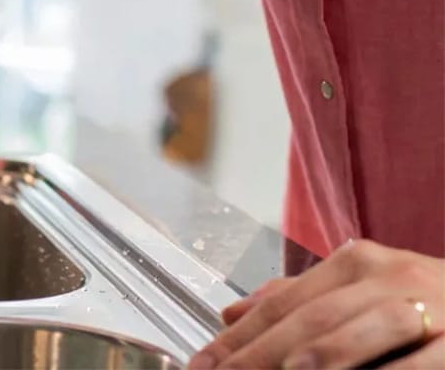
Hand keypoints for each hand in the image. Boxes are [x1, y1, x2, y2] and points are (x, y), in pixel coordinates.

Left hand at [189, 239, 443, 369]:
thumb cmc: (425, 304)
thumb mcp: (362, 292)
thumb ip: (299, 301)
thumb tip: (232, 315)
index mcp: (356, 264)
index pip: (283, 304)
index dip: (239, 338)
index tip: (202, 366)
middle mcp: (389, 278)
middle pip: (312, 319)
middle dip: (261, 355)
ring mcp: (431, 308)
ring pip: (363, 330)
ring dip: (322, 356)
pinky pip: (419, 362)